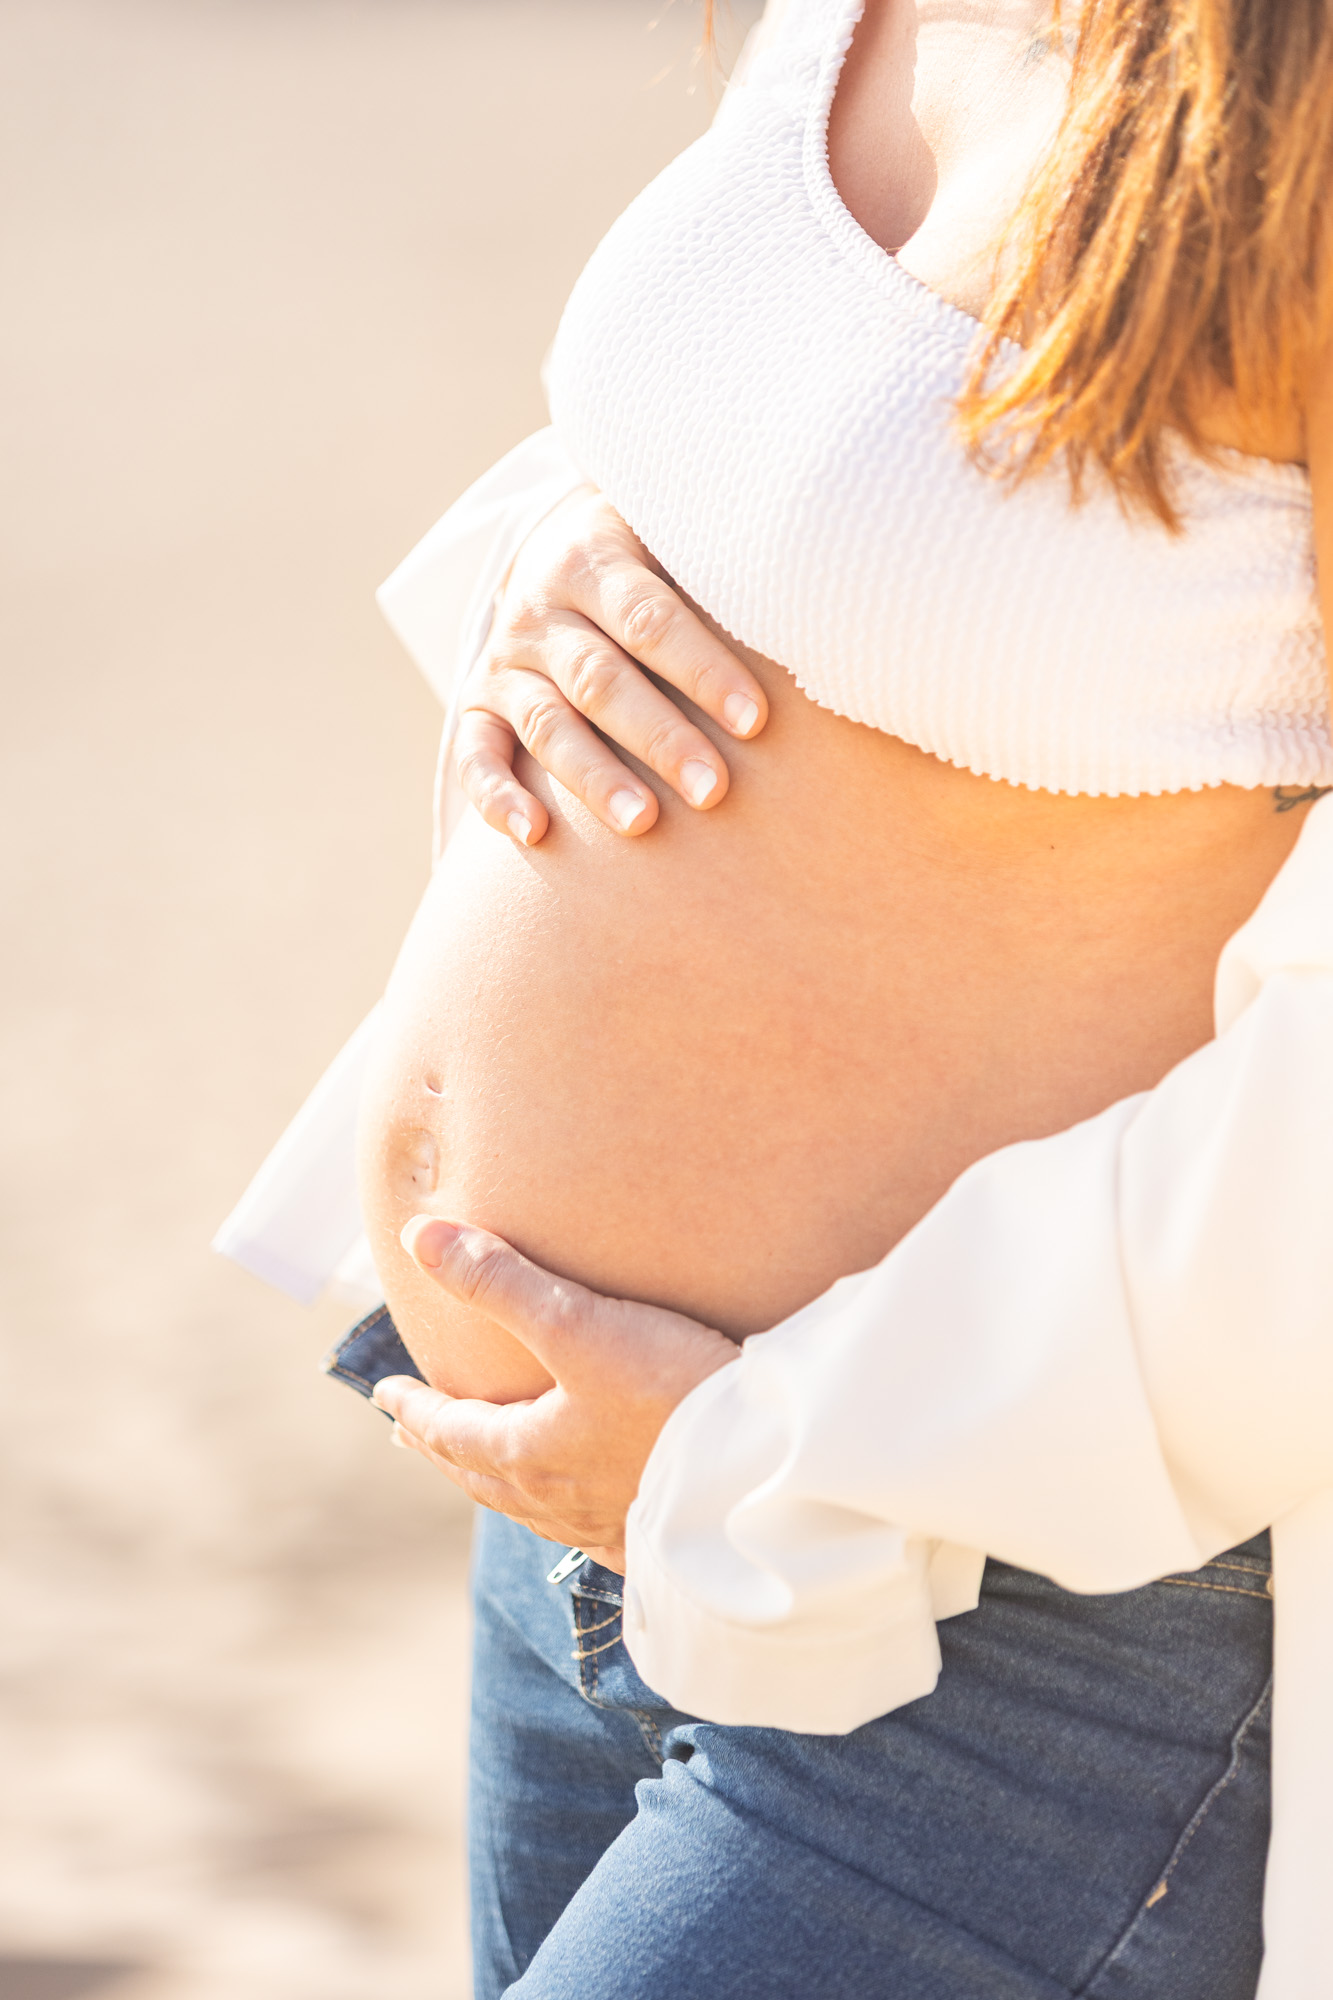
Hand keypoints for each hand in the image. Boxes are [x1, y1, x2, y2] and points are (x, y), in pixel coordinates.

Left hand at [371, 1217, 737, 1570]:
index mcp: (527, 1453)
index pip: (450, 1430)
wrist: (762, 1473)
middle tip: (414, 1436)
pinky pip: (592, 1533)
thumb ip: (499, 1281)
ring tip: (489, 1469)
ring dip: (499, 1482)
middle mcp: (557, 1499)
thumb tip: (420, 1238)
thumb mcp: (578, 1323)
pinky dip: (569, 1516)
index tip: (385, 1395)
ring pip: (532, 1506)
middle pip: (481, 1474)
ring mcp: (607, 1525)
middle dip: (445, 1448)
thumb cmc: (671, 1394)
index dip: (416, 1408)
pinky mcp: (656, 1538)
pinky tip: (588, 1515)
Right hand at [452, 487, 767, 844]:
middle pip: (601, 680)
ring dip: (594, 778)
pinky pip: (476, 755)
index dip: (701, 670)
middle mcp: (540, 611)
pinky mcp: (481, 706)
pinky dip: (496, 796)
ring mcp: (506, 663)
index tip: (755, 721)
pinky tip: (533, 834)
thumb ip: (721, 568)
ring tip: (643, 824)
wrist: (554, 550)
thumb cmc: (651, 558)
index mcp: (591, 560)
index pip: (649, 619)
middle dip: (660, 738)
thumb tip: (816, 608)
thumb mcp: (675, 535)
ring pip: (549, 725)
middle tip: (714, 791)